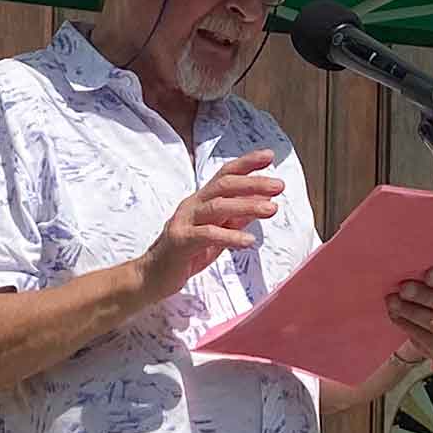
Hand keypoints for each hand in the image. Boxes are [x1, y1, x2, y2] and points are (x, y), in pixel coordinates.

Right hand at [139, 149, 282, 299]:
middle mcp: (192, 205)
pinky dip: (230, 236)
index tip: (269, 156)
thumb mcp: (218, 232)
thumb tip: (264, 201)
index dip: (246, 163)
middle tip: (279, 185)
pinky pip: (207, 234)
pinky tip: (249, 241)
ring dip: (246, 205)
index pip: (225, 175)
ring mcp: (184, 222)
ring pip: (217, 207)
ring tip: (271, 209)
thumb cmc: (187, 252)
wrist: (153, 276)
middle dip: (253, 183)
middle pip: (223, 186)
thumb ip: (238, 216)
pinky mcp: (180, 241)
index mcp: (201, 200)